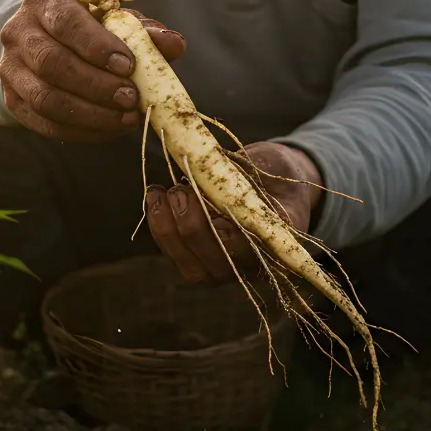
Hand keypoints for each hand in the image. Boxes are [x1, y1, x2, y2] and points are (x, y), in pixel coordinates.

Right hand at [0, 0, 185, 140]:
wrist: (44, 39)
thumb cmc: (89, 28)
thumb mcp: (115, 21)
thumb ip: (144, 31)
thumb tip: (176, 45)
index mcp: (44, 2)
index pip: (65, 22)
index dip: (97, 46)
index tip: (129, 66)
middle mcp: (18, 32)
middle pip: (52, 64)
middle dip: (96, 85)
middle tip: (132, 98)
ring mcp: (10, 68)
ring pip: (45, 98)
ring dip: (91, 114)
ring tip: (127, 119)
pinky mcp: (12, 100)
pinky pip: (44, 123)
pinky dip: (81, 131)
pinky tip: (111, 129)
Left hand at [146, 141, 322, 285]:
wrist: (272, 183)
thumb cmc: (274, 170)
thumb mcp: (269, 161)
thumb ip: (248, 168)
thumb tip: (212, 163)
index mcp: (275, 243)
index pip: (244, 248)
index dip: (219, 229)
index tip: (201, 197)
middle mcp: (250, 266)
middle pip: (214, 262)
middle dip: (189, 225)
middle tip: (179, 189)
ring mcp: (224, 269)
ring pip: (190, 267)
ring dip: (167, 229)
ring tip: (157, 192)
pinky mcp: (200, 263)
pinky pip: (177, 256)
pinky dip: (160, 228)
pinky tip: (155, 199)